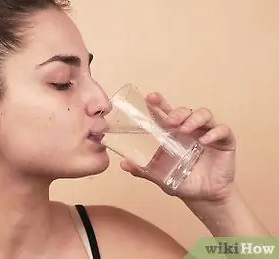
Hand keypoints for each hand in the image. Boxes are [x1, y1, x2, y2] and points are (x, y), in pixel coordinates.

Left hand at [120, 92, 235, 201]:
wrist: (204, 197)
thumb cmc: (182, 182)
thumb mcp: (160, 177)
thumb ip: (144, 170)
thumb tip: (123, 164)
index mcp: (174, 133)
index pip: (166, 113)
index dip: (159, 103)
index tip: (151, 97)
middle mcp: (191, 129)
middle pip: (185, 111)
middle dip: (177, 112)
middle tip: (169, 121)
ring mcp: (208, 134)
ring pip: (204, 114)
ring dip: (194, 119)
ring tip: (185, 129)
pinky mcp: (225, 142)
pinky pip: (222, 130)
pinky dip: (214, 132)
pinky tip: (205, 140)